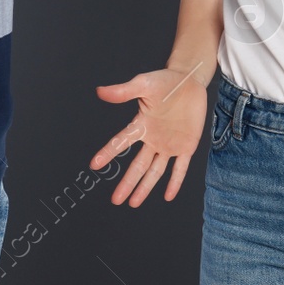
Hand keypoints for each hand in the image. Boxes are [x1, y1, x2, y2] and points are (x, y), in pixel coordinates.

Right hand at [90, 67, 209, 206]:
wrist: (189, 81)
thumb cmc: (165, 81)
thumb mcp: (144, 84)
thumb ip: (124, 91)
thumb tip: (100, 91)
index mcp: (141, 125)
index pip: (121, 142)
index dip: (108, 153)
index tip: (94, 165)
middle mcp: (152, 139)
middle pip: (137, 165)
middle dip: (127, 183)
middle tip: (115, 200)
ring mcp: (169, 144)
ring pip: (155, 171)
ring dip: (145, 187)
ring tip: (133, 203)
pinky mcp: (186, 146)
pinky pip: (180, 168)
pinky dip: (175, 182)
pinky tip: (168, 195)